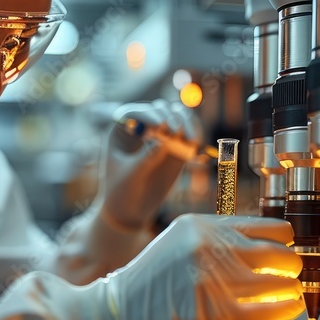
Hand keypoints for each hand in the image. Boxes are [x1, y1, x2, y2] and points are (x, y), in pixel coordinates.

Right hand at [41, 214, 304, 319]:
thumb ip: (215, 243)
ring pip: (273, 282)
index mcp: (200, 225)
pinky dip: (283, 310)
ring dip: (290, 289)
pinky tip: (290, 309)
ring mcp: (209, 278)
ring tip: (294, 292)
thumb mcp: (178, 246)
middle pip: (275, 253)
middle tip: (294, 274)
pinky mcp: (211, 311)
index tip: (289, 250)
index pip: (264, 226)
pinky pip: (263, 310)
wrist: (113, 316)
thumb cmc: (149, 286)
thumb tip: (267, 249)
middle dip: (291, 265)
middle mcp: (206, 245)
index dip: (285, 240)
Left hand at [99, 100, 200, 230]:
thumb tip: (165, 140)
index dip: (149, 114)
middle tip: (178, 132)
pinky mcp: (175, 147)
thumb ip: (146, 158)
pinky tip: (198, 147)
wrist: (130, 210)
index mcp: (121, 130)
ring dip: (188, 123)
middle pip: (159, 109)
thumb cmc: (121, 192)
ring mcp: (160, 135)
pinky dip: (195, 136)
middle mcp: (141, 127)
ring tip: (193, 140)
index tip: (161, 124)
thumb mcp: (131, 176)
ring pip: (178, 117)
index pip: (134, 113)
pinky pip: (188, 134)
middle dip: (172, 117)